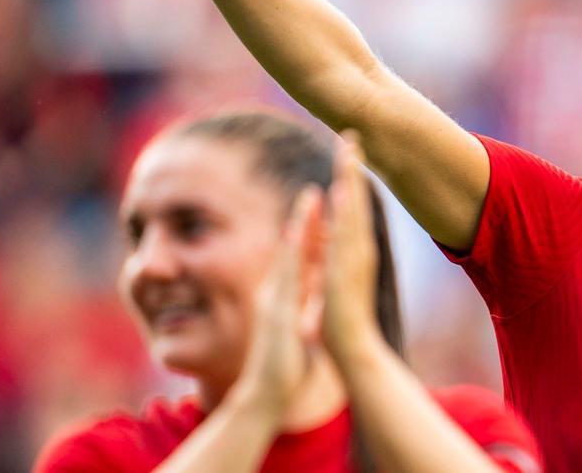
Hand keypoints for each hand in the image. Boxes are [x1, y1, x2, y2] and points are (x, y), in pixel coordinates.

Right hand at [232, 187, 324, 414]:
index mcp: (283, 296)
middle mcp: (275, 292)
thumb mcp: (293, 328)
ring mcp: (273, 300)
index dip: (306, 231)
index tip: (317, 204)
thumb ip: (297, 310)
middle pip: (289, 249)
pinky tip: (296, 236)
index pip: (296, 257)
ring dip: (297, 226)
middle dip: (301, 218)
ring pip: (287, 256)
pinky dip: (291, 255)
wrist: (265, 395)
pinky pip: (286, 278)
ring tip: (309, 198)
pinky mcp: (275, 312)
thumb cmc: (283, 364)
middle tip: (313, 187)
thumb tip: (307, 297)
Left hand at [321, 132, 382, 364]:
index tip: (347, 152)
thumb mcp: (333, 284)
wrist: (352, 349)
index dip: (348, 179)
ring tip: (349, 148)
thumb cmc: (342, 323)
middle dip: (352, 167)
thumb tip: (325, 244)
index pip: (350, 207)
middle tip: (351, 134)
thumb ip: (332, 263)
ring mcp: (355, 258)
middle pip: (354, 200)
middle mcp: (359, 249)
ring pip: (353, 209)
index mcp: (353, 251)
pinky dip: (346, 210)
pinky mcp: (348, 269)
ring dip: (351, 179)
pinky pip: (347, 232)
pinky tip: (342, 188)